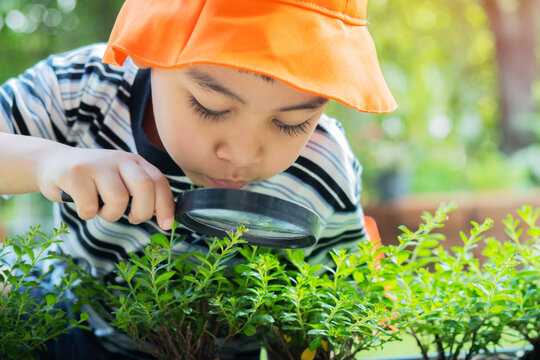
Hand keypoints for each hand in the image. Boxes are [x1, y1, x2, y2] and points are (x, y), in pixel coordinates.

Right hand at [36, 147, 174, 229]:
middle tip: (133, 219)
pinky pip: (89, 206)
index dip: (166, 205)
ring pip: (118, 199)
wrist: (52, 163)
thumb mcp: (121, 180)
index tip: (166, 224)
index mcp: (134, 162)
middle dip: (143, 211)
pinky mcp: (75, 173)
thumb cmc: (93, 180)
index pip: (159, 181)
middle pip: (144, 186)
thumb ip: (141, 192)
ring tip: (101, 209)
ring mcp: (97, 164)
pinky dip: (88, 214)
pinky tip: (82, 205)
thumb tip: (165, 218)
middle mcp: (119, 159)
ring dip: (111, 214)